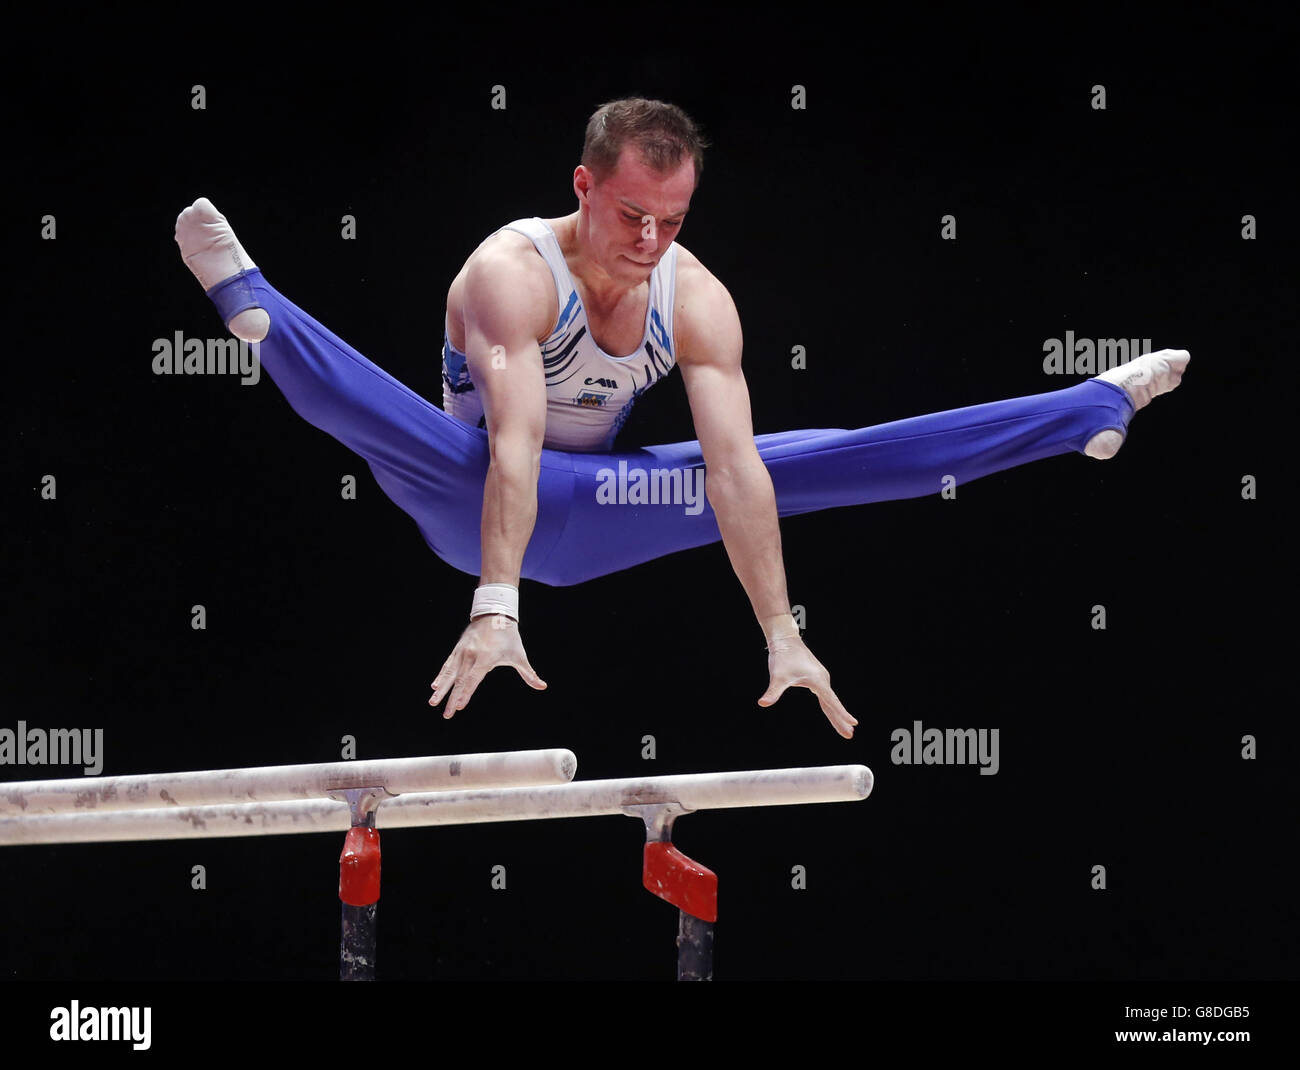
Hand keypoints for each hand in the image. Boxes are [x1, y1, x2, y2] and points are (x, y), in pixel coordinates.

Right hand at [429, 615, 546, 717]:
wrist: (494, 613)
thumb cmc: (509, 636)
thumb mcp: (519, 655)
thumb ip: (529, 673)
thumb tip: (543, 686)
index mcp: (486, 658)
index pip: (473, 679)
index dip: (466, 694)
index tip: (459, 707)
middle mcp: (471, 655)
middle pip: (460, 681)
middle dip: (452, 699)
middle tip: (446, 715)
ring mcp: (463, 652)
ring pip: (450, 673)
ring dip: (441, 688)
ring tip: (432, 702)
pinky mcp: (458, 649)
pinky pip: (448, 664)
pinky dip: (441, 675)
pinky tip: (435, 685)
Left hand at [757, 634, 856, 738]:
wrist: (786, 640)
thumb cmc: (783, 657)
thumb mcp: (778, 677)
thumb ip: (772, 692)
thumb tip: (762, 703)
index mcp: (817, 681)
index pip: (831, 701)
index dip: (841, 713)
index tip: (853, 723)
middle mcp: (823, 679)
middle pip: (833, 704)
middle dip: (841, 720)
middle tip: (849, 735)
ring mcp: (821, 678)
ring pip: (830, 700)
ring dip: (837, 714)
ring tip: (846, 728)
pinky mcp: (817, 677)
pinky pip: (826, 695)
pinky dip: (830, 706)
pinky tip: (832, 712)